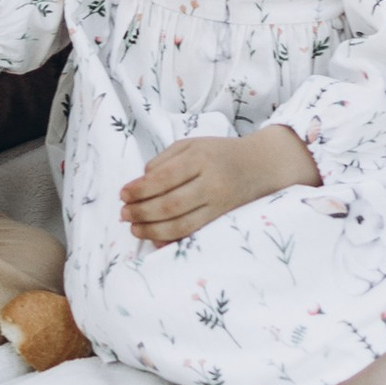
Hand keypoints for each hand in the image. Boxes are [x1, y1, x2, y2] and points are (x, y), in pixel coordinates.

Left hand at [120, 125, 316, 248]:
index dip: (139, 190)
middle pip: (168, 204)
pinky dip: (170, 239)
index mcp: (200, 158)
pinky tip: (154, 239)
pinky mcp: (221, 220)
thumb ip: (164, 160)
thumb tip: (140, 182)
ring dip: (151, 229)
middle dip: (140, 212)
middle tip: (123, 214)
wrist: (262, 166)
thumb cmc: (220, 153)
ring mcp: (218, 204)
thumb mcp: (192, 144)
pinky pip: (192, 234)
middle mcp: (210, 183)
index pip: (162, 178)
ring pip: (179, 224)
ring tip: (134, 228)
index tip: (123, 194)